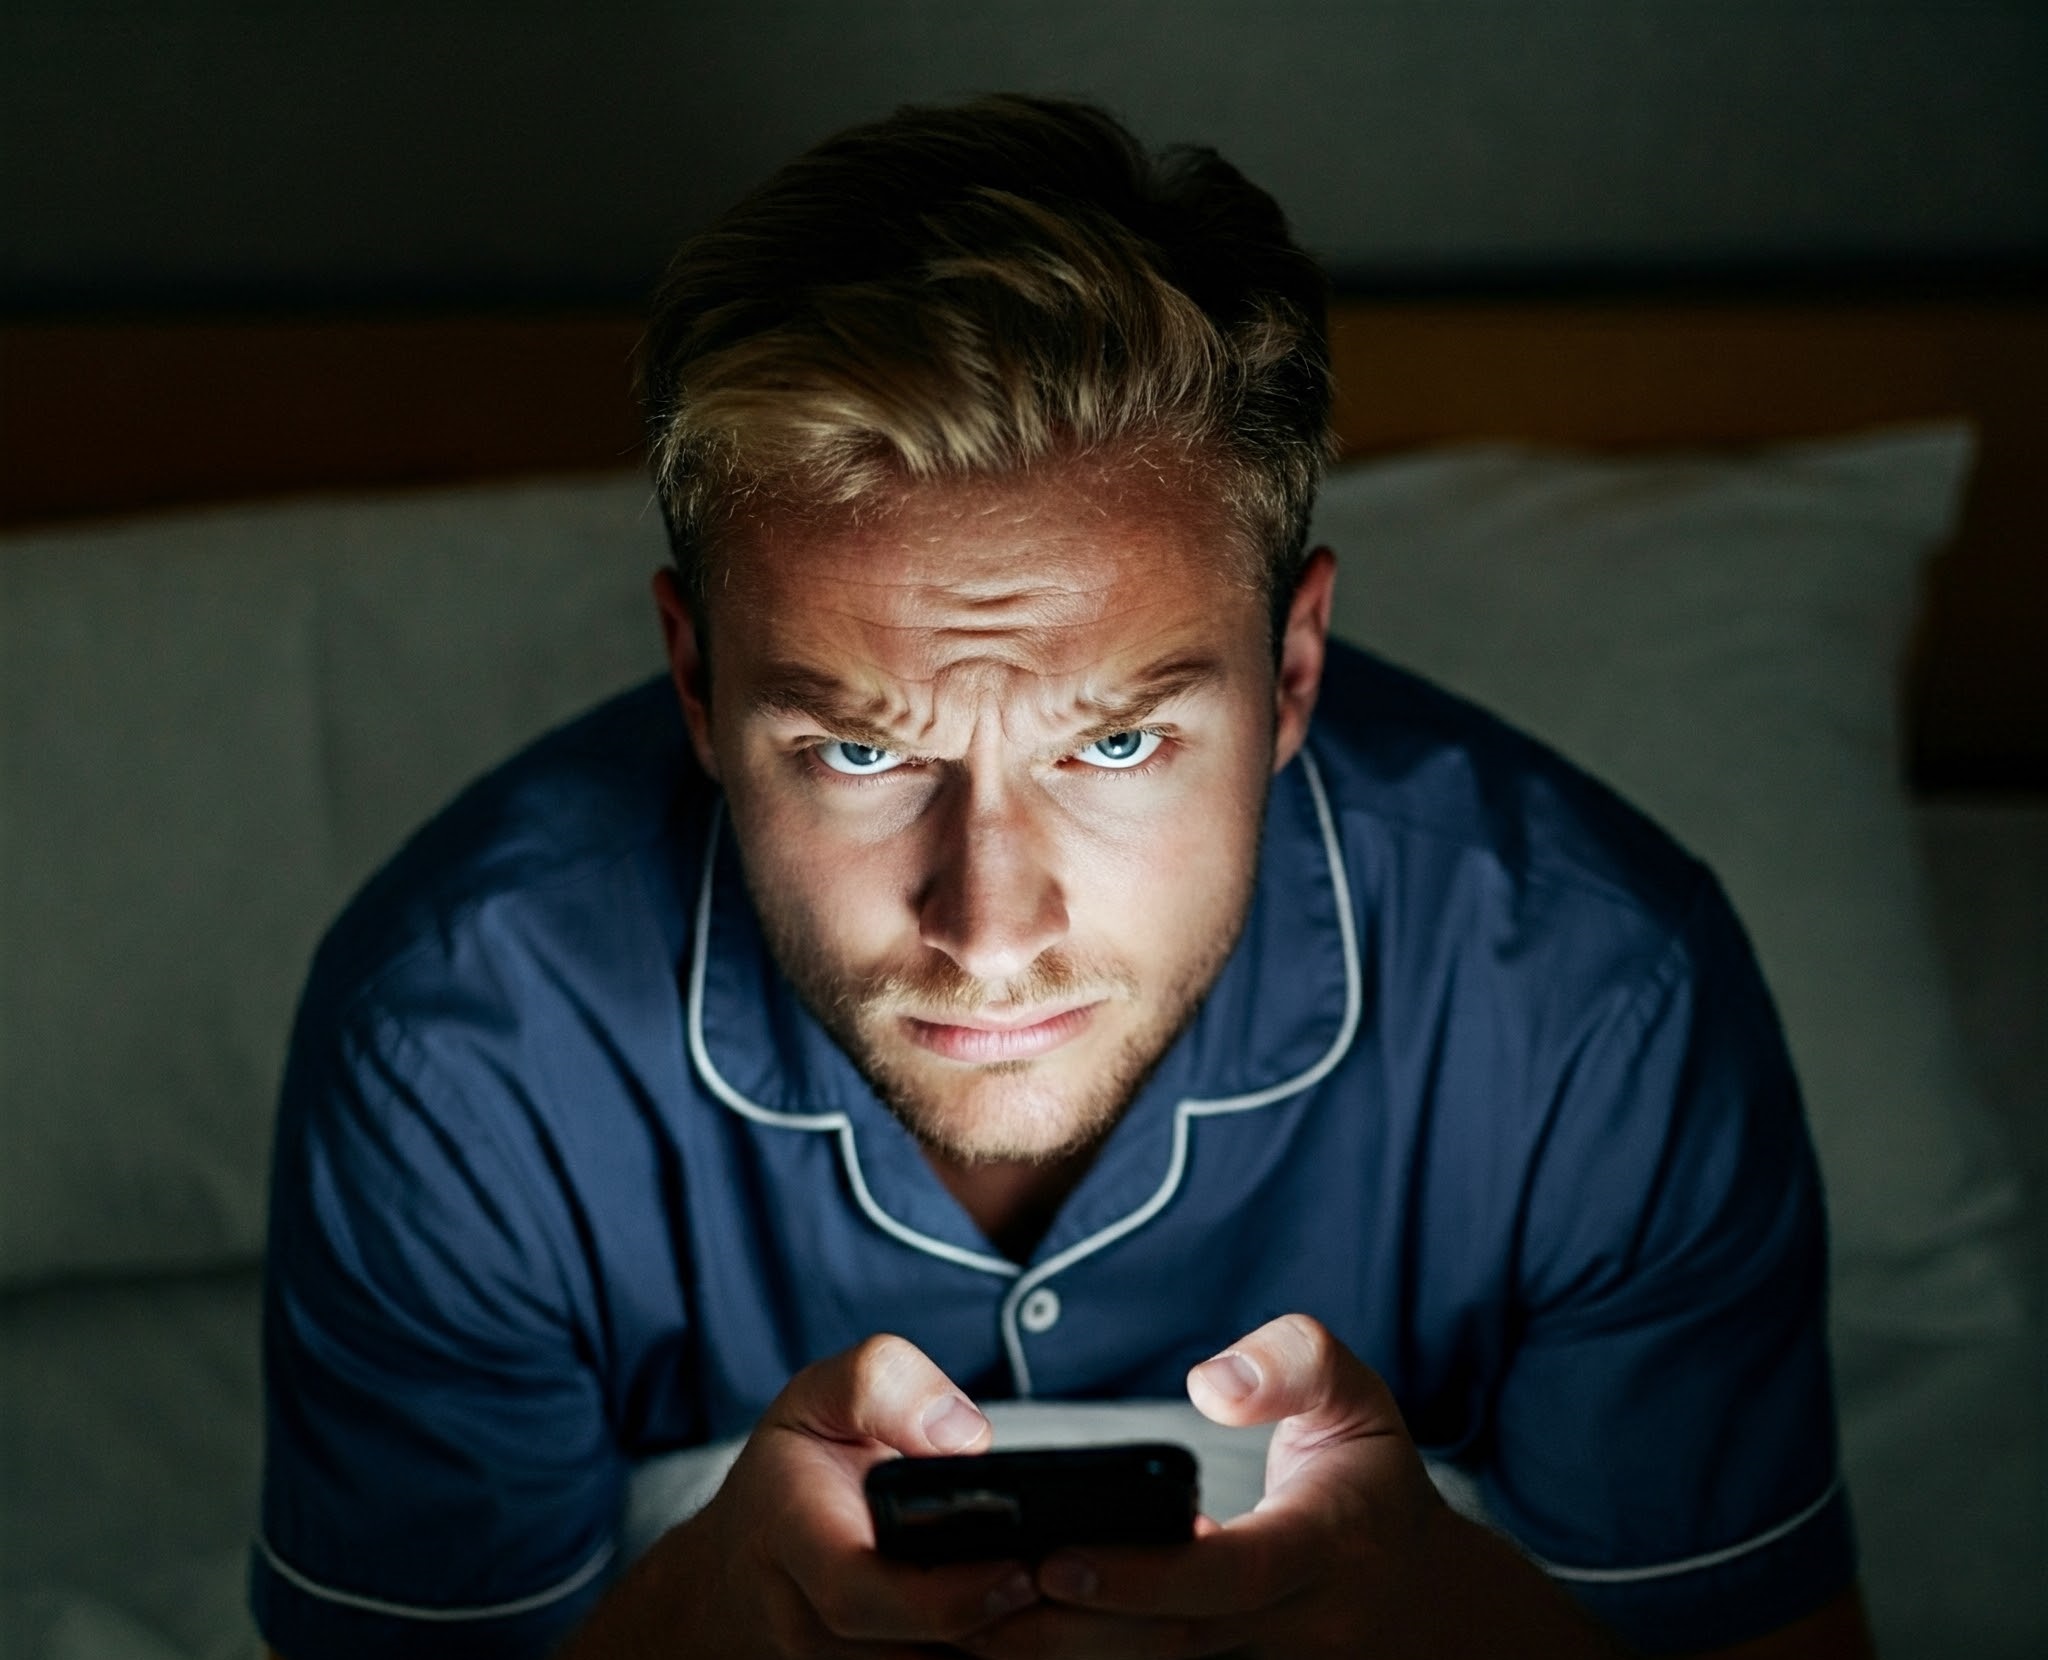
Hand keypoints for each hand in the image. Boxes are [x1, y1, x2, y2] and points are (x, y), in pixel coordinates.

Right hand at [563, 1334, 1039, 1657]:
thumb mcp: (821, 1394)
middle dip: (992, 1624)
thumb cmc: (792, 1470)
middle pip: (908, 1653)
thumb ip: (884, 1386)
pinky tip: (1013, 1613)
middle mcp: (800, 1620)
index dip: (945, 1597)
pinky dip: (979, 1650)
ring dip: (995, 1643)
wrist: (739, 1560)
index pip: (855, 1592)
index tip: (1018, 1570)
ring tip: (1049, 1594)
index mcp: (789, 1534)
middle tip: (1058, 1579)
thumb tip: (964, 1440)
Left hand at [960, 1314, 1609, 1659]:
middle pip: (1171, 1644)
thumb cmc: (1372, 1479)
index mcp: (1325, 1548)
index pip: (1230, 1576)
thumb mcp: (1358, 1396)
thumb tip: (1211, 1386)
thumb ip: (1293, 1364)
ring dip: (1058, 1655)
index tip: (1053, 1557)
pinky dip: (1079, 1655)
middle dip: (1068, 1630)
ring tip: (961, 1623)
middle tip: (967, 1598)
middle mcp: (1290, 1624)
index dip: (1140, 1576)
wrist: (1423, 1600)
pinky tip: (1002, 1635)